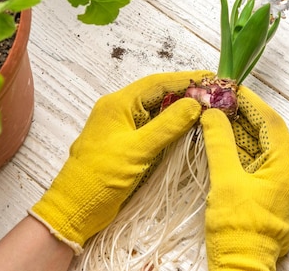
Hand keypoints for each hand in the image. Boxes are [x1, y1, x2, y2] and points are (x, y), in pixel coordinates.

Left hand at [29, 70, 211, 252]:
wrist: (73, 209)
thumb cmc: (100, 177)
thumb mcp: (137, 150)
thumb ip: (167, 126)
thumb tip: (195, 103)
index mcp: (118, 104)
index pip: (158, 83)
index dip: (186, 80)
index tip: (212, 79)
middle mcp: (119, 110)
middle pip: (158, 94)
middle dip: (186, 93)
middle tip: (215, 96)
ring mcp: (122, 127)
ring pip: (156, 111)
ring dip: (180, 110)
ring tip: (208, 109)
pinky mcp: (126, 144)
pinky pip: (153, 127)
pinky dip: (171, 126)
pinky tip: (188, 130)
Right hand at [200, 85, 288, 270]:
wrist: (242, 268)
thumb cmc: (238, 230)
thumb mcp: (225, 181)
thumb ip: (219, 143)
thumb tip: (213, 114)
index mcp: (287, 169)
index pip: (272, 123)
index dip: (251, 102)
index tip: (232, 89)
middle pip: (268, 135)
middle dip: (244, 116)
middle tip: (220, 101)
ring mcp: (282, 187)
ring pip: (262, 149)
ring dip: (240, 133)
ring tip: (217, 116)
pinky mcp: (270, 196)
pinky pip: (258, 165)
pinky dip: (240, 152)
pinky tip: (222, 141)